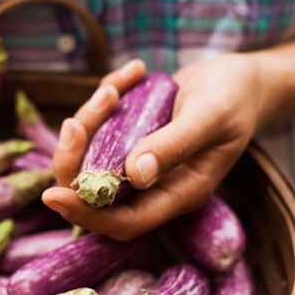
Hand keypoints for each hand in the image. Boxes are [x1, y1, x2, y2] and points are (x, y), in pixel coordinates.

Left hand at [43, 55, 277, 239]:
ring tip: (113, 88)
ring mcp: (138, 160)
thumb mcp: (211, 117)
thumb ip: (175, 145)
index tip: (53, 195)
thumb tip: (133, 175)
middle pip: (94, 192)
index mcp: (178, 194)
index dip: (87, 214)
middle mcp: (153, 185)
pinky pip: (100, 126)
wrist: (241, 80)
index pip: (124, 222)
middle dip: (75, 159)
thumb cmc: (235, 98)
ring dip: (90, 121)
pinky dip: (105, 97)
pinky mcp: (129, 136)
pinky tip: (133, 72)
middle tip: (76, 124)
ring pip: (90, 156)